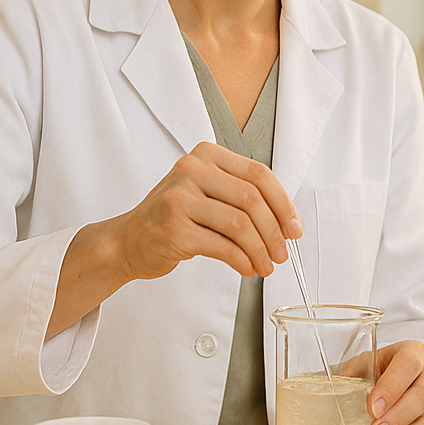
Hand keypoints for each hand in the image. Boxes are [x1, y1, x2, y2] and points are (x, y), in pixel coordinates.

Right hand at [98, 142, 301, 281]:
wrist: (129, 240)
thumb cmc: (175, 217)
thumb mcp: (207, 193)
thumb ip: (242, 197)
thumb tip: (288, 223)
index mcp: (206, 155)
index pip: (259, 175)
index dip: (283, 203)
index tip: (295, 229)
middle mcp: (191, 170)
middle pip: (252, 199)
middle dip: (275, 231)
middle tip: (282, 254)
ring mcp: (179, 199)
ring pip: (240, 225)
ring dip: (261, 250)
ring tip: (267, 265)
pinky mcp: (174, 229)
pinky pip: (223, 246)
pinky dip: (243, 261)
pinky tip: (248, 268)